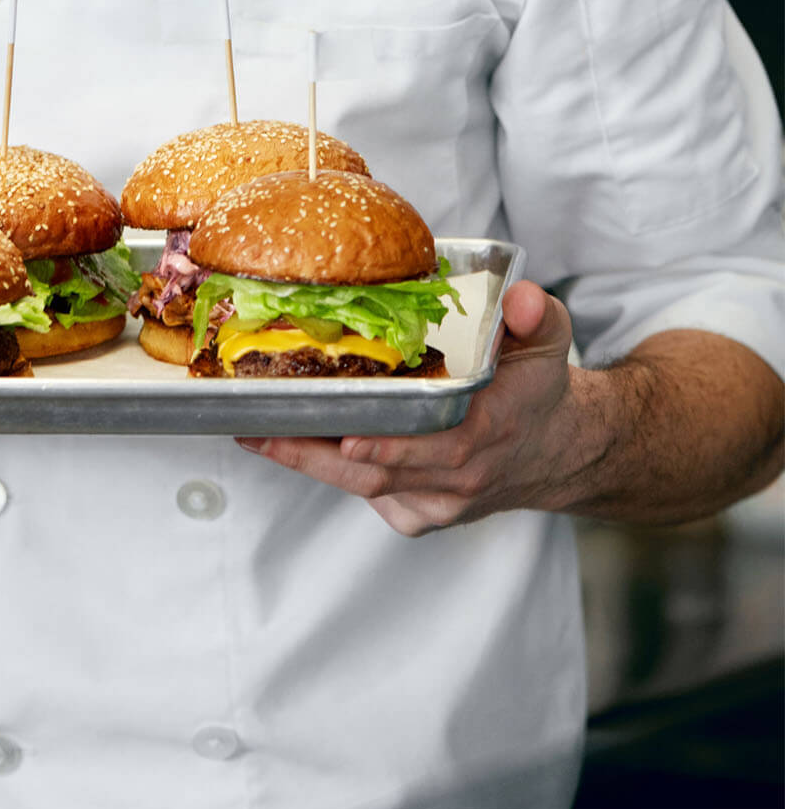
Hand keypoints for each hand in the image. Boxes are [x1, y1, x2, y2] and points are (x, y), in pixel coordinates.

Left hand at [236, 282, 585, 535]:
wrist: (554, 451)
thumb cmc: (536, 388)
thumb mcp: (547, 341)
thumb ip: (534, 314)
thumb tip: (520, 296)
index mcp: (494, 429)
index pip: (444, 448)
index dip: (395, 447)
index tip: (351, 438)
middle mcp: (464, 475)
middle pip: (384, 473)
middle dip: (320, 452)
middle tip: (263, 427)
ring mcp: (439, 501)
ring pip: (365, 487)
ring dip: (309, 461)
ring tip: (254, 432)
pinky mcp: (419, 512)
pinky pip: (367, 494)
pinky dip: (328, 469)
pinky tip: (288, 439)